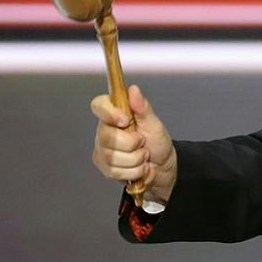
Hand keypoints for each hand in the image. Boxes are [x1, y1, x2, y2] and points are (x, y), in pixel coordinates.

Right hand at [91, 84, 176, 200]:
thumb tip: (133, 90)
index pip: (98, 105)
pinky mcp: (104, 166)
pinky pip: (114, 171)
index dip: (109, 113)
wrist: (162, 166)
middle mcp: (104, 130)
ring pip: (111, 157)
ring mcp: (102, 149)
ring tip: (142, 155)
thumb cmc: (157, 142)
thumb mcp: (154, 123)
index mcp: (115, 114)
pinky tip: (138, 166)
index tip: (125, 120)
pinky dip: (133, 171)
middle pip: (106, 136)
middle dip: (131, 143)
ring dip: (135, 159)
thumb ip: (142, 107)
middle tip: (142, 142)